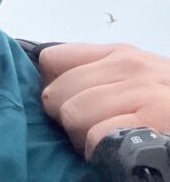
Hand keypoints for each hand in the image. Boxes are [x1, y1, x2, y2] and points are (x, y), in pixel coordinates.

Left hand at [39, 43, 169, 159]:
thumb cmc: (169, 100)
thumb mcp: (139, 75)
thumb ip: (100, 72)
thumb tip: (50, 82)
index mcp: (120, 53)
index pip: (54, 60)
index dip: (51, 85)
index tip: (59, 102)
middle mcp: (127, 68)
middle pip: (57, 93)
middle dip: (63, 117)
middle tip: (83, 130)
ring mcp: (139, 94)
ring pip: (72, 114)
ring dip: (79, 137)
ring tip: (99, 142)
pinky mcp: (148, 124)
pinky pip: (95, 137)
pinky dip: (97, 151)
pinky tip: (113, 152)